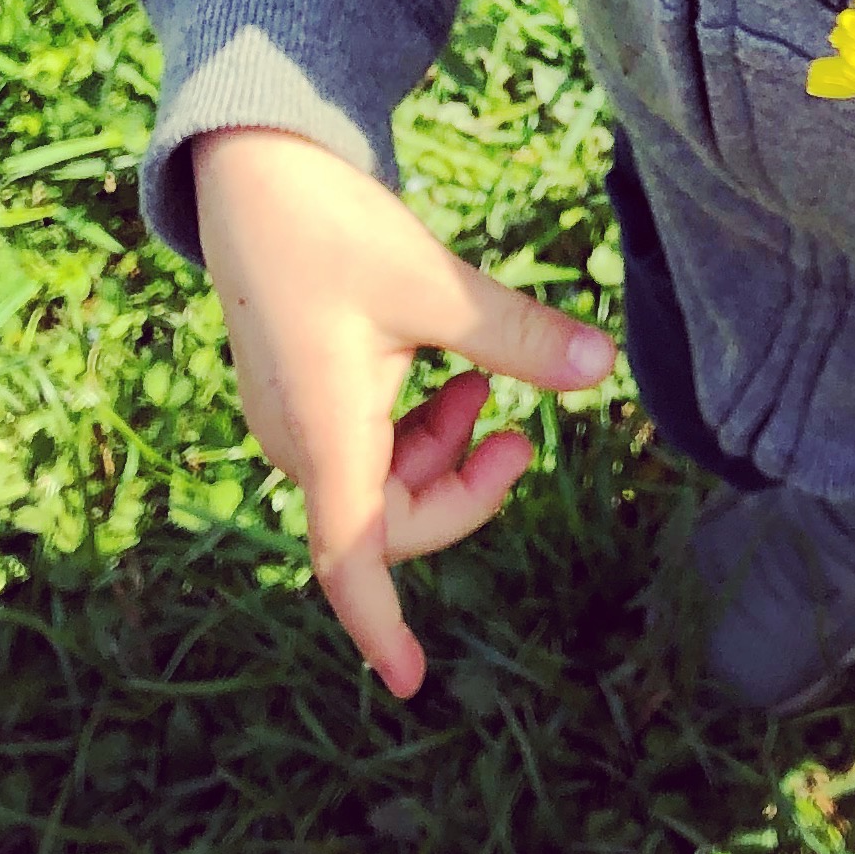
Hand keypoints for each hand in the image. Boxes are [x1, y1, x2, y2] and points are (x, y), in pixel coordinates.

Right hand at [189, 125, 614, 700]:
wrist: (251, 171)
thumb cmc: (333, 228)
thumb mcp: (435, 284)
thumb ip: (518, 338)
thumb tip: (603, 369)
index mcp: (326, 434)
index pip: (351, 561)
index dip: (380, 627)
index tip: (411, 682)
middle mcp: (297, 441)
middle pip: (385, 523)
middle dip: (460, 495)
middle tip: (520, 434)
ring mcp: (290, 418)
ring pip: (375, 484)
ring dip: (440, 458)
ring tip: (486, 388)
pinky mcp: (293, 390)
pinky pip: (359, 447)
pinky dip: (412, 430)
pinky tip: (452, 373)